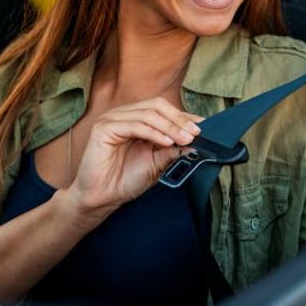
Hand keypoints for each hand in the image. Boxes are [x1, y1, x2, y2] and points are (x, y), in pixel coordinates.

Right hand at [63, 97, 202, 221]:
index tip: (204, 127)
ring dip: (171, 127)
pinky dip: (154, 133)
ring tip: (186, 139)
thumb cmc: (125, 180)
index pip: (164, 109)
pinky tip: (167, 142)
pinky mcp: (104, 128)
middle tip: (196, 133)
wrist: (101, 199)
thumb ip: (173, 149)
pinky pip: (134, 125)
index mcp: (136, 119)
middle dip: (179, 120)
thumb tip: (196, 141)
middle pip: (157, 106)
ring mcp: (112, 119)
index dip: (184, 116)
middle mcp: (124, 115)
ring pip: (148, 114)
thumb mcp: (157, 163)